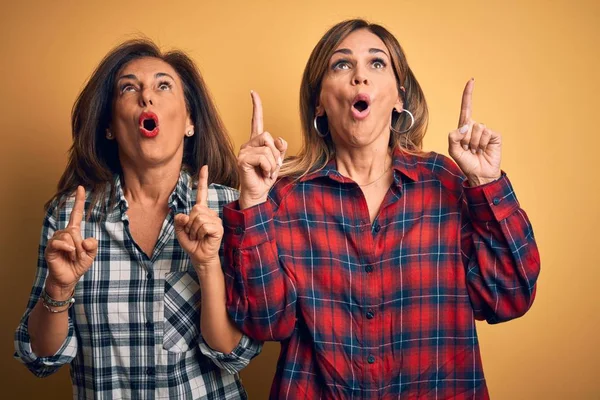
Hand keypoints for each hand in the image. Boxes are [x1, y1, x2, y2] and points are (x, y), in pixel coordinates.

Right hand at [44, 186, 97, 298]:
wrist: (68, 279)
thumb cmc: (78, 265)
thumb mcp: (91, 255)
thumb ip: (93, 245)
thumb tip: (85, 240)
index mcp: (74, 232)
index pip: (76, 213)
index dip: (78, 201)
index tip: (81, 187)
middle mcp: (64, 233)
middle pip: (74, 230)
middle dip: (80, 245)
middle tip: (79, 255)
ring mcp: (56, 240)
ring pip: (69, 236)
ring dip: (75, 249)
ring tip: (73, 257)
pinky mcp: (50, 248)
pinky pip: (59, 242)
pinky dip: (67, 248)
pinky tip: (68, 253)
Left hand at [175, 165, 222, 272]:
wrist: (199, 256)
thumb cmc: (192, 243)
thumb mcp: (180, 231)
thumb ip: (179, 221)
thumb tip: (184, 215)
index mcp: (201, 211)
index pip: (202, 193)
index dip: (203, 180)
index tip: (204, 166)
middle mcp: (210, 213)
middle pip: (195, 209)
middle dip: (189, 223)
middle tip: (193, 233)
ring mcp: (215, 220)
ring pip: (198, 218)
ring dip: (193, 230)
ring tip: (197, 236)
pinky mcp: (218, 228)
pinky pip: (204, 225)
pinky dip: (199, 233)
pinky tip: (204, 238)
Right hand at [237, 91, 287, 208]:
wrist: (258, 193)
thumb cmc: (265, 177)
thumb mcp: (278, 161)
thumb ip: (280, 148)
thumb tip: (279, 139)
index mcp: (257, 142)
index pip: (256, 121)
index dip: (256, 106)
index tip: (253, 92)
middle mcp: (248, 144)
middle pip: (268, 136)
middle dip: (275, 153)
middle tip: (272, 166)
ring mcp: (243, 151)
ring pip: (267, 148)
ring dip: (272, 163)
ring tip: (266, 171)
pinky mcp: (242, 159)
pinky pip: (263, 157)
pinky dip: (268, 167)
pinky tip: (263, 173)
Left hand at [448, 79, 501, 185]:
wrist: (480, 174)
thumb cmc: (466, 163)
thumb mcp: (453, 151)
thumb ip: (453, 137)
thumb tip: (465, 126)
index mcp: (464, 128)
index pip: (466, 108)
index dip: (468, 95)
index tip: (471, 81)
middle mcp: (475, 127)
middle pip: (468, 124)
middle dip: (466, 139)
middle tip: (469, 150)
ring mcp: (485, 131)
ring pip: (477, 128)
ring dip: (474, 142)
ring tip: (476, 150)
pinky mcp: (495, 135)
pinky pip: (486, 133)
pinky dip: (483, 143)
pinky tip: (484, 150)